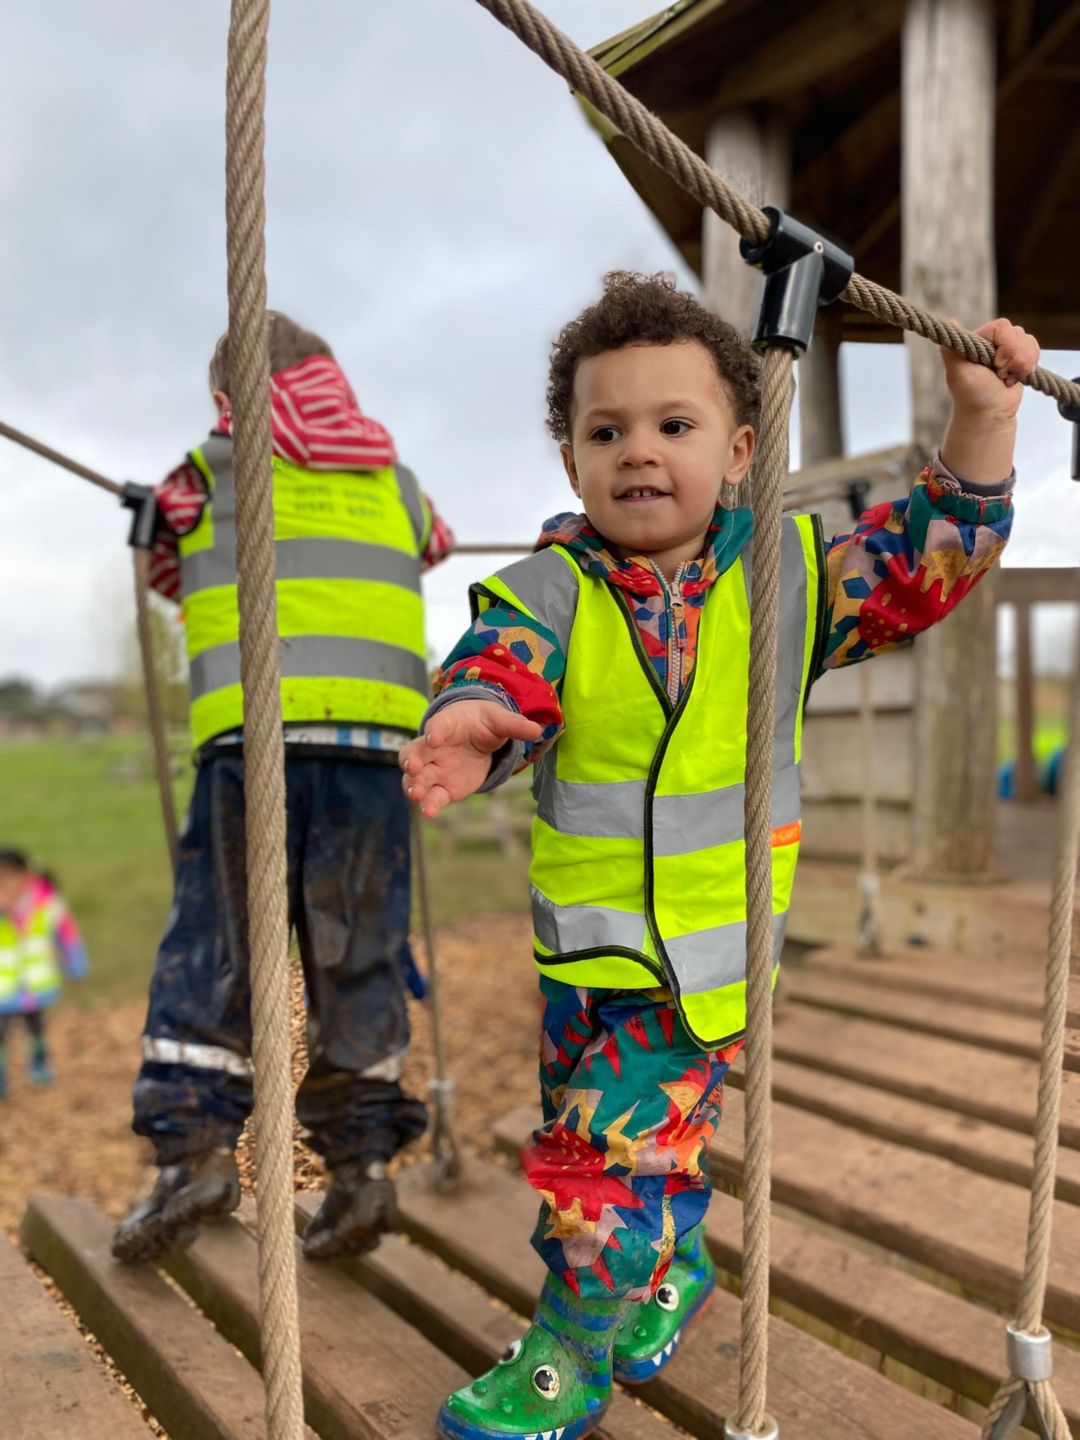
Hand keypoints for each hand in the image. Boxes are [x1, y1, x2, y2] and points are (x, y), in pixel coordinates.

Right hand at [399, 700, 542, 817]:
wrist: (478, 737)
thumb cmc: (483, 723)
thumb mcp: (499, 721)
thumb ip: (513, 725)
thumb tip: (536, 729)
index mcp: (447, 724)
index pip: (438, 725)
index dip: (435, 731)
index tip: (434, 737)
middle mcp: (433, 748)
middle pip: (415, 753)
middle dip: (412, 761)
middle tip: (413, 769)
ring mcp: (436, 769)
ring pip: (418, 779)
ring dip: (414, 787)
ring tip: (416, 796)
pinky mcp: (444, 789)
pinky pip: (433, 797)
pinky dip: (429, 805)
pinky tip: (429, 813)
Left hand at [941, 318, 1039, 423]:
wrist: (989, 415)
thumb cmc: (971, 396)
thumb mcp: (958, 373)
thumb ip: (952, 349)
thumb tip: (951, 322)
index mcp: (977, 340)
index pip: (1002, 326)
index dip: (1006, 346)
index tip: (996, 364)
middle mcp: (991, 341)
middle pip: (1018, 333)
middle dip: (1015, 358)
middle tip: (1000, 374)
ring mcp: (1006, 349)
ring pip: (1028, 342)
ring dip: (1022, 364)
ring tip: (1006, 378)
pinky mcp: (1019, 358)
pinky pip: (1035, 350)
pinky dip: (1028, 366)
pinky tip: (1014, 378)